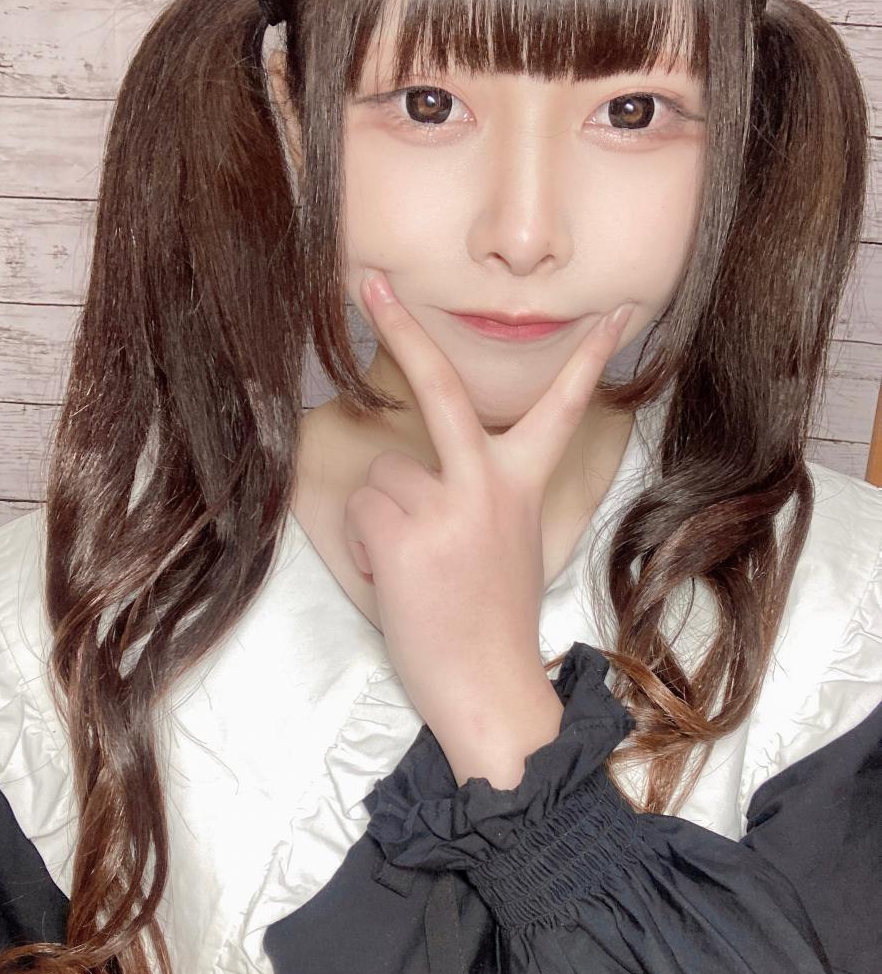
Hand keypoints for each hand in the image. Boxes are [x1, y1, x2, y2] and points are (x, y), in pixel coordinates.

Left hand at [345, 269, 632, 778]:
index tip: (614, 312)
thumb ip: (476, 494)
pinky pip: (359, 512)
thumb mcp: (506, 542)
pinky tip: (394, 580)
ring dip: (381, 518)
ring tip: (413, 566)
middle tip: (371, 282)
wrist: (491, 691)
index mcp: (522, 485)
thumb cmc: (492, 619)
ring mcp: (447, 507)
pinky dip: (364, 544)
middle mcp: (488, 485)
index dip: (588, 356)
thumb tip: (411, 471)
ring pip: (382, 475)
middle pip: (441, 387)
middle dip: (402, 327)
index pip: (562, 406)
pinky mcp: (405, 535)